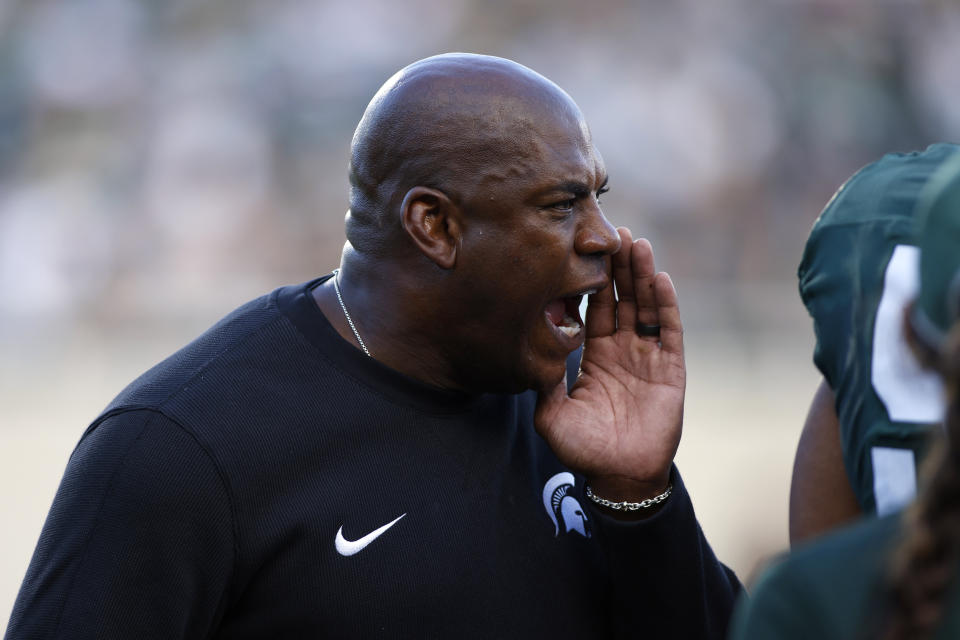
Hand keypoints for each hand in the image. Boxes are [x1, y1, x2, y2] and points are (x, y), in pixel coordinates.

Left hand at [534, 227, 684, 502]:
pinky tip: (659, 279)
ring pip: (646, 307)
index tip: (585, 251)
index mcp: (594, 355)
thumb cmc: (585, 448)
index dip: (592, 281)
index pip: (595, 309)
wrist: (620, 476)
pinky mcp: (670, 368)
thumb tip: (525, 353)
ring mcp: (648, 356)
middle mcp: (622, 350)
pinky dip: (666, 305)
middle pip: (622, 298)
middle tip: (614, 232)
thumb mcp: (551, 415)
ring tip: (637, 244)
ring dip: (642, 276)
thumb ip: (541, 383)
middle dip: (618, 267)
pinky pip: (669, 331)